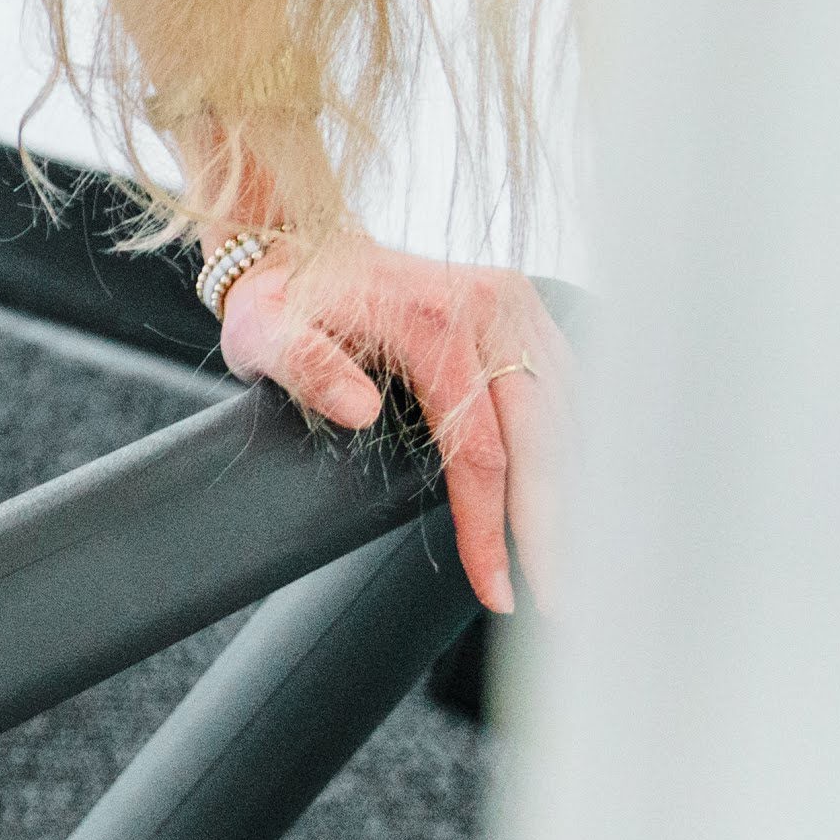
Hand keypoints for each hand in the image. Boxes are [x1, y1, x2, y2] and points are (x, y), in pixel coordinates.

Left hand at [216, 238, 563, 614]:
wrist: (295, 242)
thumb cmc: (280, 300)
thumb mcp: (265, 335)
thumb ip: (307, 369)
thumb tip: (359, 411)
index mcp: (430, 321)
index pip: (479, 448)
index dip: (489, 525)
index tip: (496, 585)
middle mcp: (486, 304)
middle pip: (541, 437)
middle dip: (551, 526)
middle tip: (555, 596)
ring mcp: (513, 300)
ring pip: (567, 414)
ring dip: (573, 489)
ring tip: (573, 558)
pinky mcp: (522, 305)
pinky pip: (564, 385)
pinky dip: (574, 443)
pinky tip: (573, 493)